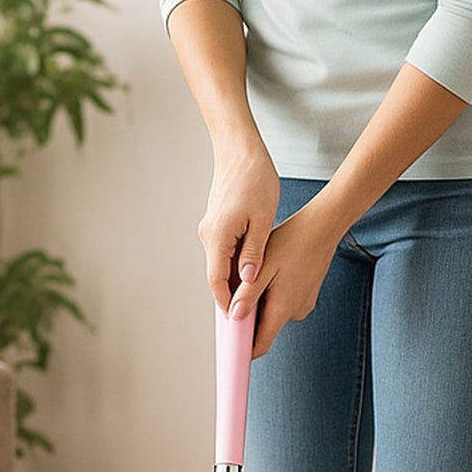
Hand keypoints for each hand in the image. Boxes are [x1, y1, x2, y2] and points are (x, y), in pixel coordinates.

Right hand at [198, 141, 278, 311]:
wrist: (240, 150)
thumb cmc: (254, 178)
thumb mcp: (262, 219)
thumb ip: (254, 252)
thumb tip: (247, 281)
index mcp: (218, 237)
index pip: (217, 281)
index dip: (226, 303)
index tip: (237, 322)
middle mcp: (209, 236)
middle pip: (217, 276)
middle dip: (231, 297)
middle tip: (247, 317)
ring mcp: (210, 229)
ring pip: (221, 264)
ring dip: (234, 281)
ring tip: (252, 298)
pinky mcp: (216, 223)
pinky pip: (223, 252)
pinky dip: (234, 265)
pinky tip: (250, 271)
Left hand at [228, 200, 343, 357]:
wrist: (323, 226)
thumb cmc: (293, 241)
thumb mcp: (264, 267)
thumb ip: (248, 294)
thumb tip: (234, 316)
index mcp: (283, 309)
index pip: (261, 345)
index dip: (244, 350)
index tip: (231, 349)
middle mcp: (295, 312)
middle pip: (265, 328)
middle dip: (249, 318)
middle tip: (237, 295)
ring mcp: (303, 305)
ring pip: (273, 313)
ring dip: (261, 303)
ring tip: (258, 277)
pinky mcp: (306, 296)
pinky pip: (283, 303)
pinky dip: (273, 295)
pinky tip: (272, 274)